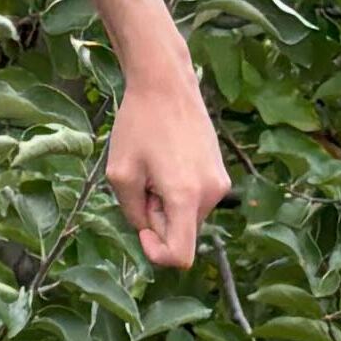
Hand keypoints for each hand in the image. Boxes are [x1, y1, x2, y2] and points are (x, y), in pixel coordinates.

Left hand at [106, 59, 229, 274]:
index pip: (181, 256)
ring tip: (154, 168)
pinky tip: (166, 161)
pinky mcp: (221, 172)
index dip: (156, 253)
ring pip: (188, 215)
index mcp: (186, 197)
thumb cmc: (139, 124)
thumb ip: (132, 212)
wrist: (167, 85)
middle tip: (141, 184)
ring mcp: (220, 182)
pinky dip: (178, 191)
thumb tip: (149, 230)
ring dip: (167, 203)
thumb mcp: (120, 174)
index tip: (141, 228)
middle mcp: (212, 194)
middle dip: (158, 219)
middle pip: (183, 233)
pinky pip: (196, 198)